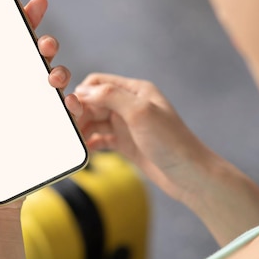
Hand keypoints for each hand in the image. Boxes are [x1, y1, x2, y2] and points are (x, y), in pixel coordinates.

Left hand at [0, 0, 77, 214]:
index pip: (0, 47)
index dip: (16, 22)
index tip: (28, 4)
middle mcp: (8, 96)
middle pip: (31, 58)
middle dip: (43, 40)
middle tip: (43, 40)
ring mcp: (29, 115)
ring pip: (53, 82)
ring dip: (61, 69)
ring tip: (53, 74)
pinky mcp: (46, 136)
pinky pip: (67, 117)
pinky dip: (75, 105)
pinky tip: (71, 102)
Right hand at [75, 73, 212, 203]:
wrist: (189, 175)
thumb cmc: (171, 142)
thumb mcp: (140, 113)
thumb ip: (111, 96)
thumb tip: (82, 91)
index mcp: (136, 91)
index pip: (99, 83)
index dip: (82, 94)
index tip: (71, 109)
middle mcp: (130, 105)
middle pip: (94, 102)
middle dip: (79, 113)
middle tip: (69, 129)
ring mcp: (128, 125)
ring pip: (95, 121)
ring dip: (83, 128)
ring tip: (74, 141)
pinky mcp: (127, 144)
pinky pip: (101, 139)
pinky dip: (91, 143)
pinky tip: (85, 150)